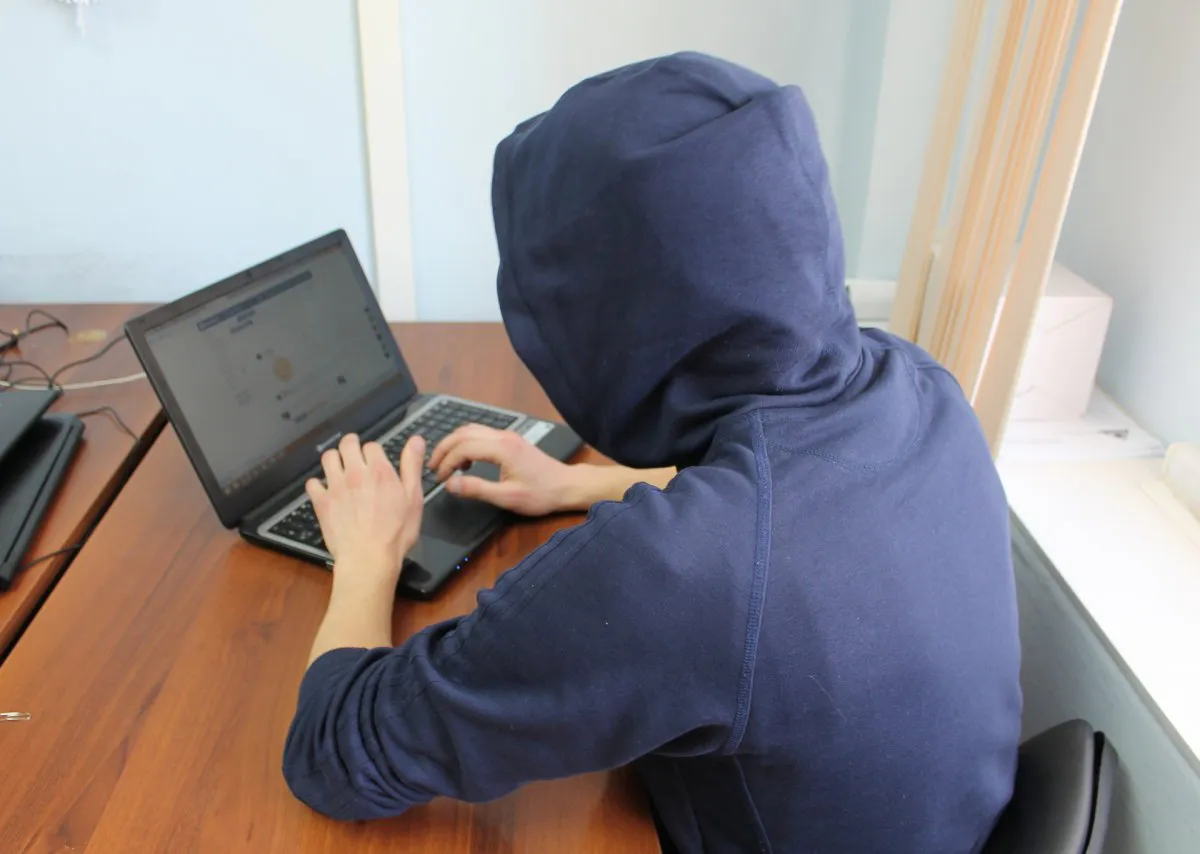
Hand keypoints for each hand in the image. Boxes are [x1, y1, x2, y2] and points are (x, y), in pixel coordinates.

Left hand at [306, 433, 424, 586]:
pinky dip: (317, 484)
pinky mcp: (322, 503)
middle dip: (351, 444)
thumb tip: (416, 440)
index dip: (374, 451)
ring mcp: (335, 487)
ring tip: (339, 466)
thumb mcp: (414, 498)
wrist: (368, 558)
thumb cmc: (396, 533)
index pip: (372, 445)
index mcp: (379, 470)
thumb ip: (412, 466)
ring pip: (328, 458)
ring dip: (334, 458)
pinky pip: (312, 483)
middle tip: (354, 451)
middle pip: (347, 444)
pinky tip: (324, 489)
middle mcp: (355, 473)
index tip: (376, 459)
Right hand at [429, 424, 573, 515]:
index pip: (463, 447)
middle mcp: (503, 437)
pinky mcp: (510, 440)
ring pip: (471, 430)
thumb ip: (476, 489)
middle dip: (444, 449)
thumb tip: (450, 485)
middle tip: (433, 468)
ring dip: (454, 444)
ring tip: (445, 464)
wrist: (566, 486)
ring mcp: (507, 436)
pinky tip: (466, 462)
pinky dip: (466, 443)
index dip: (446, 462)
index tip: (439, 479)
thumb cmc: (540, 494)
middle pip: (463, 433)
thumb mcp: (507, 497)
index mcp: (502, 449)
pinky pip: (481, 434)